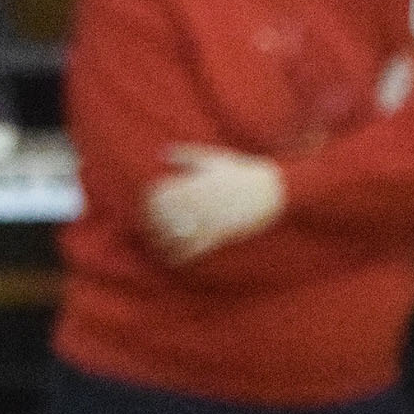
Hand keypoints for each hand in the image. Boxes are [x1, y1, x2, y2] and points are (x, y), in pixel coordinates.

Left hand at [144, 147, 286, 261]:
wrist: (268, 188)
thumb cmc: (240, 171)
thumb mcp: (212, 158)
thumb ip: (186, 155)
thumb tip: (162, 153)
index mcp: (192, 183)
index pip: (159, 198)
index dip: (147, 206)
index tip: (144, 211)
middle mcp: (196, 202)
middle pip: (163, 219)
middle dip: (151, 227)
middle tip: (147, 232)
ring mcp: (207, 219)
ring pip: (175, 236)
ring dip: (162, 244)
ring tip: (157, 247)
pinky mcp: (218, 235)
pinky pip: (194, 250)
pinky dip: (181, 257)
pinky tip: (174, 260)